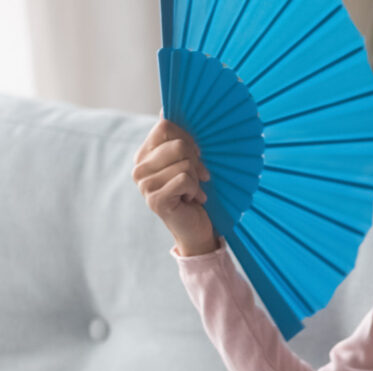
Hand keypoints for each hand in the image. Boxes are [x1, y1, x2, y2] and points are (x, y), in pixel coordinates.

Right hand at [132, 113, 216, 255]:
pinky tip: (191, 200)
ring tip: (192, 191)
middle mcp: (139, 168)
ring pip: (184, 164)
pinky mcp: (155, 200)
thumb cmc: (195, 190)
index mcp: (145, 154)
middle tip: (198, 177)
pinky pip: (185, 180)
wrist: (197, 226)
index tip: (197, 154)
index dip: (189, 138)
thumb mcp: (189, 160)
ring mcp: (144, 185)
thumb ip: (179, 137)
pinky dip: (196, 190)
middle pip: (177, 144)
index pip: (166, 127)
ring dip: (196, 180)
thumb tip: (166, 107)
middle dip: (196, 161)